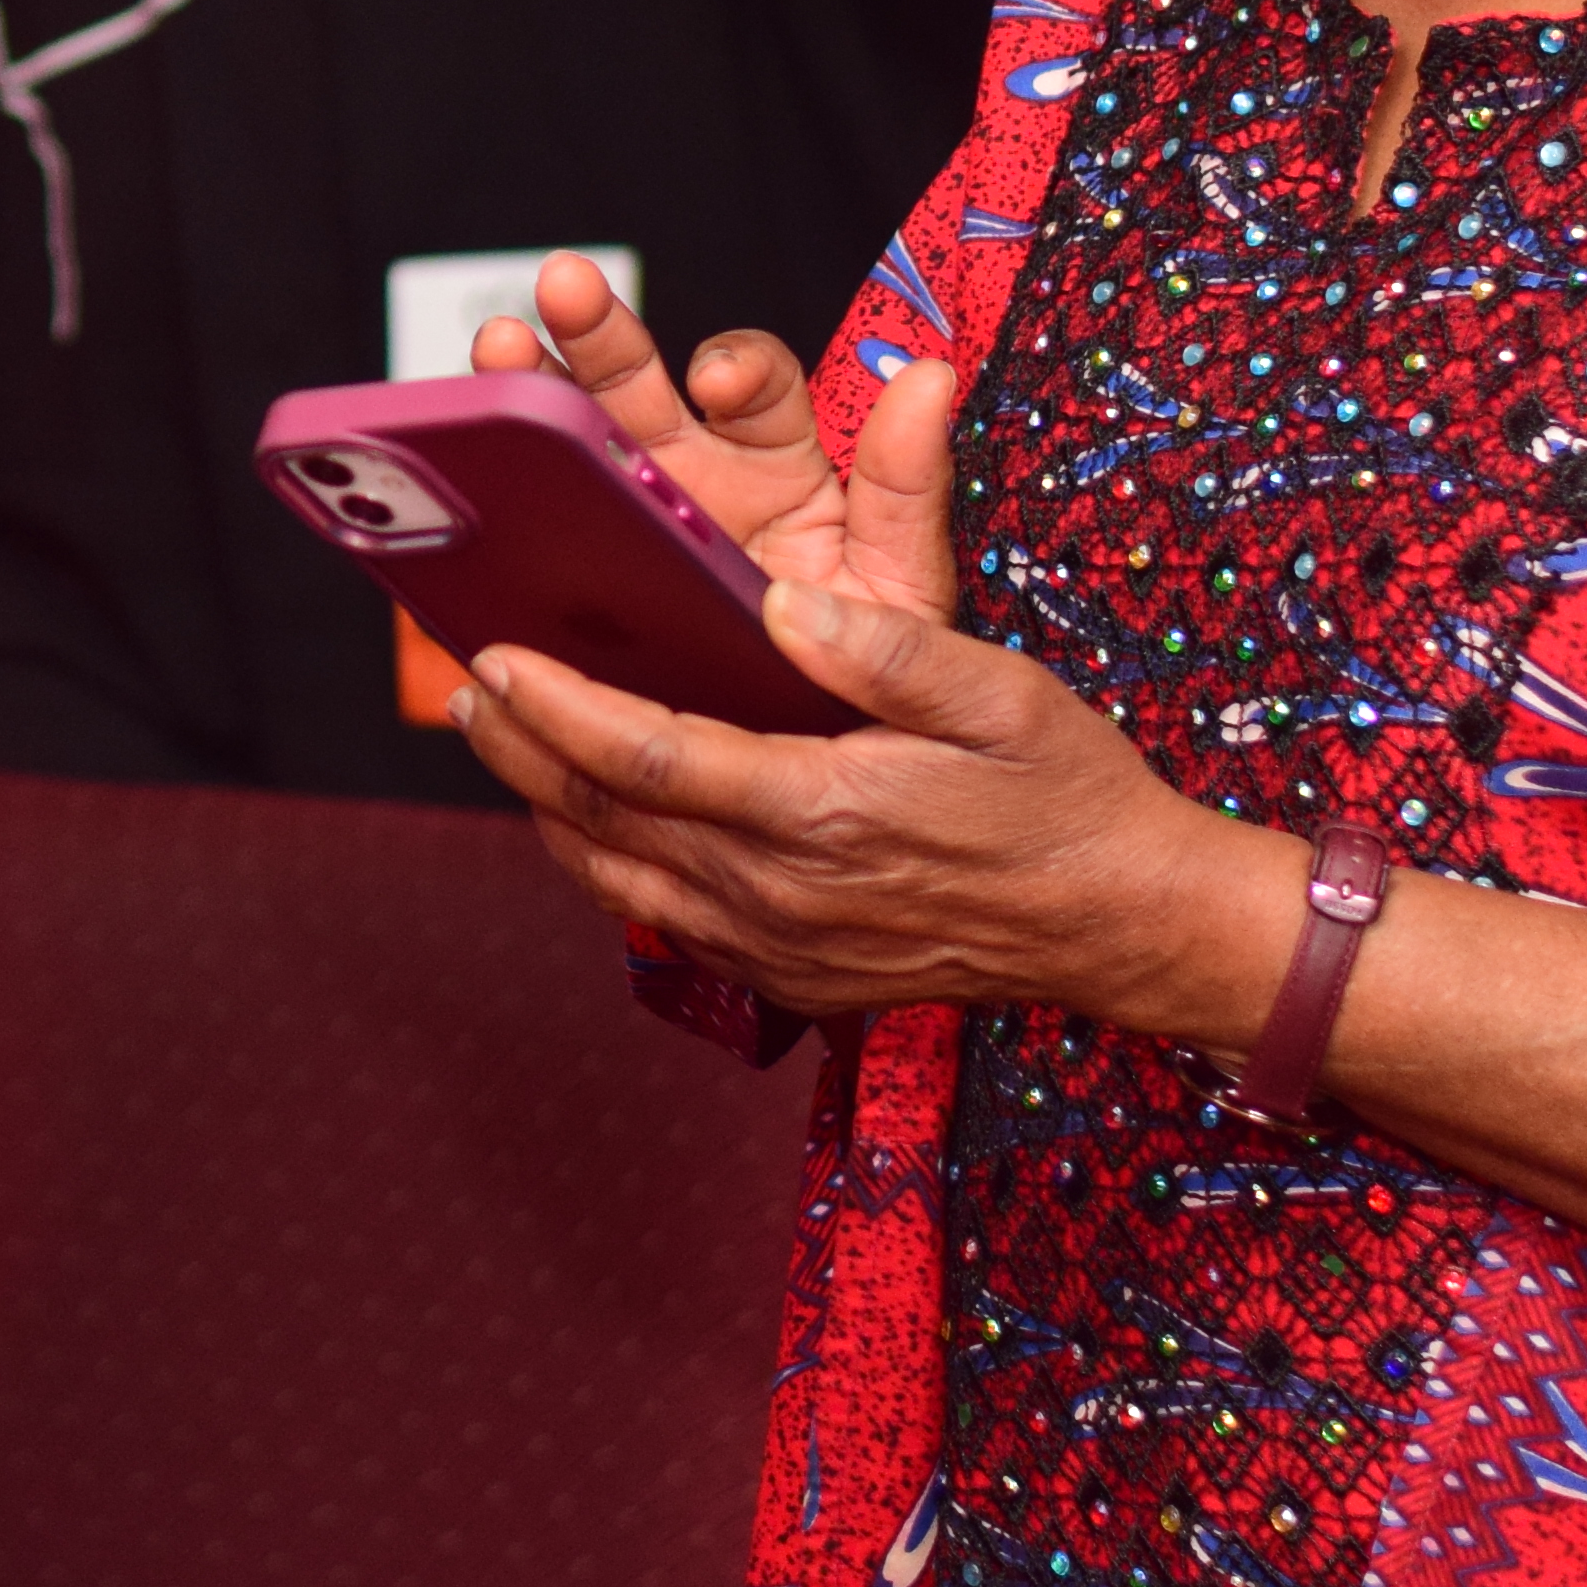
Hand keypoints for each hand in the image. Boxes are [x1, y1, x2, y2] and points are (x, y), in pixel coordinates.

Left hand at [456, 567, 1287, 1036]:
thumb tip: (778, 606)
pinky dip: (607, 865)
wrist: (1121, 923)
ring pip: (618, 880)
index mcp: (821, 814)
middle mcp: (782, 896)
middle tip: (466, 685)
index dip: (555, 708)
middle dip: (519, 750)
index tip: (494, 657)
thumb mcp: (1000, 694)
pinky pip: (664, 922)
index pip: (645, 756)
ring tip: (501, 739)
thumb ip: (885, 649)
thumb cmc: (1065, 795)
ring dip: (546, 809)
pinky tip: (588, 817)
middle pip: (604, 821)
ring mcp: (781, 950)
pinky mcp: (792, 980)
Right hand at [472, 248, 959, 623]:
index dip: (735, 369)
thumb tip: (931, 378)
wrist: (801, 763)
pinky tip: (463, 471)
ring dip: (532, 380)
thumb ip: (909, 487)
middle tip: (565, 289)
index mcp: (774, 462)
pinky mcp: (572, 569)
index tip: (717, 382)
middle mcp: (693, 474)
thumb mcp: (899, 582)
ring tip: (497, 354)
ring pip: (572, 432)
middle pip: (641, 381)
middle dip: (600, 330)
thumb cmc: (860, 664)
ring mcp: (623, 517)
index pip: (755, 385)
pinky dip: (495, 494)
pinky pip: (529, 523)